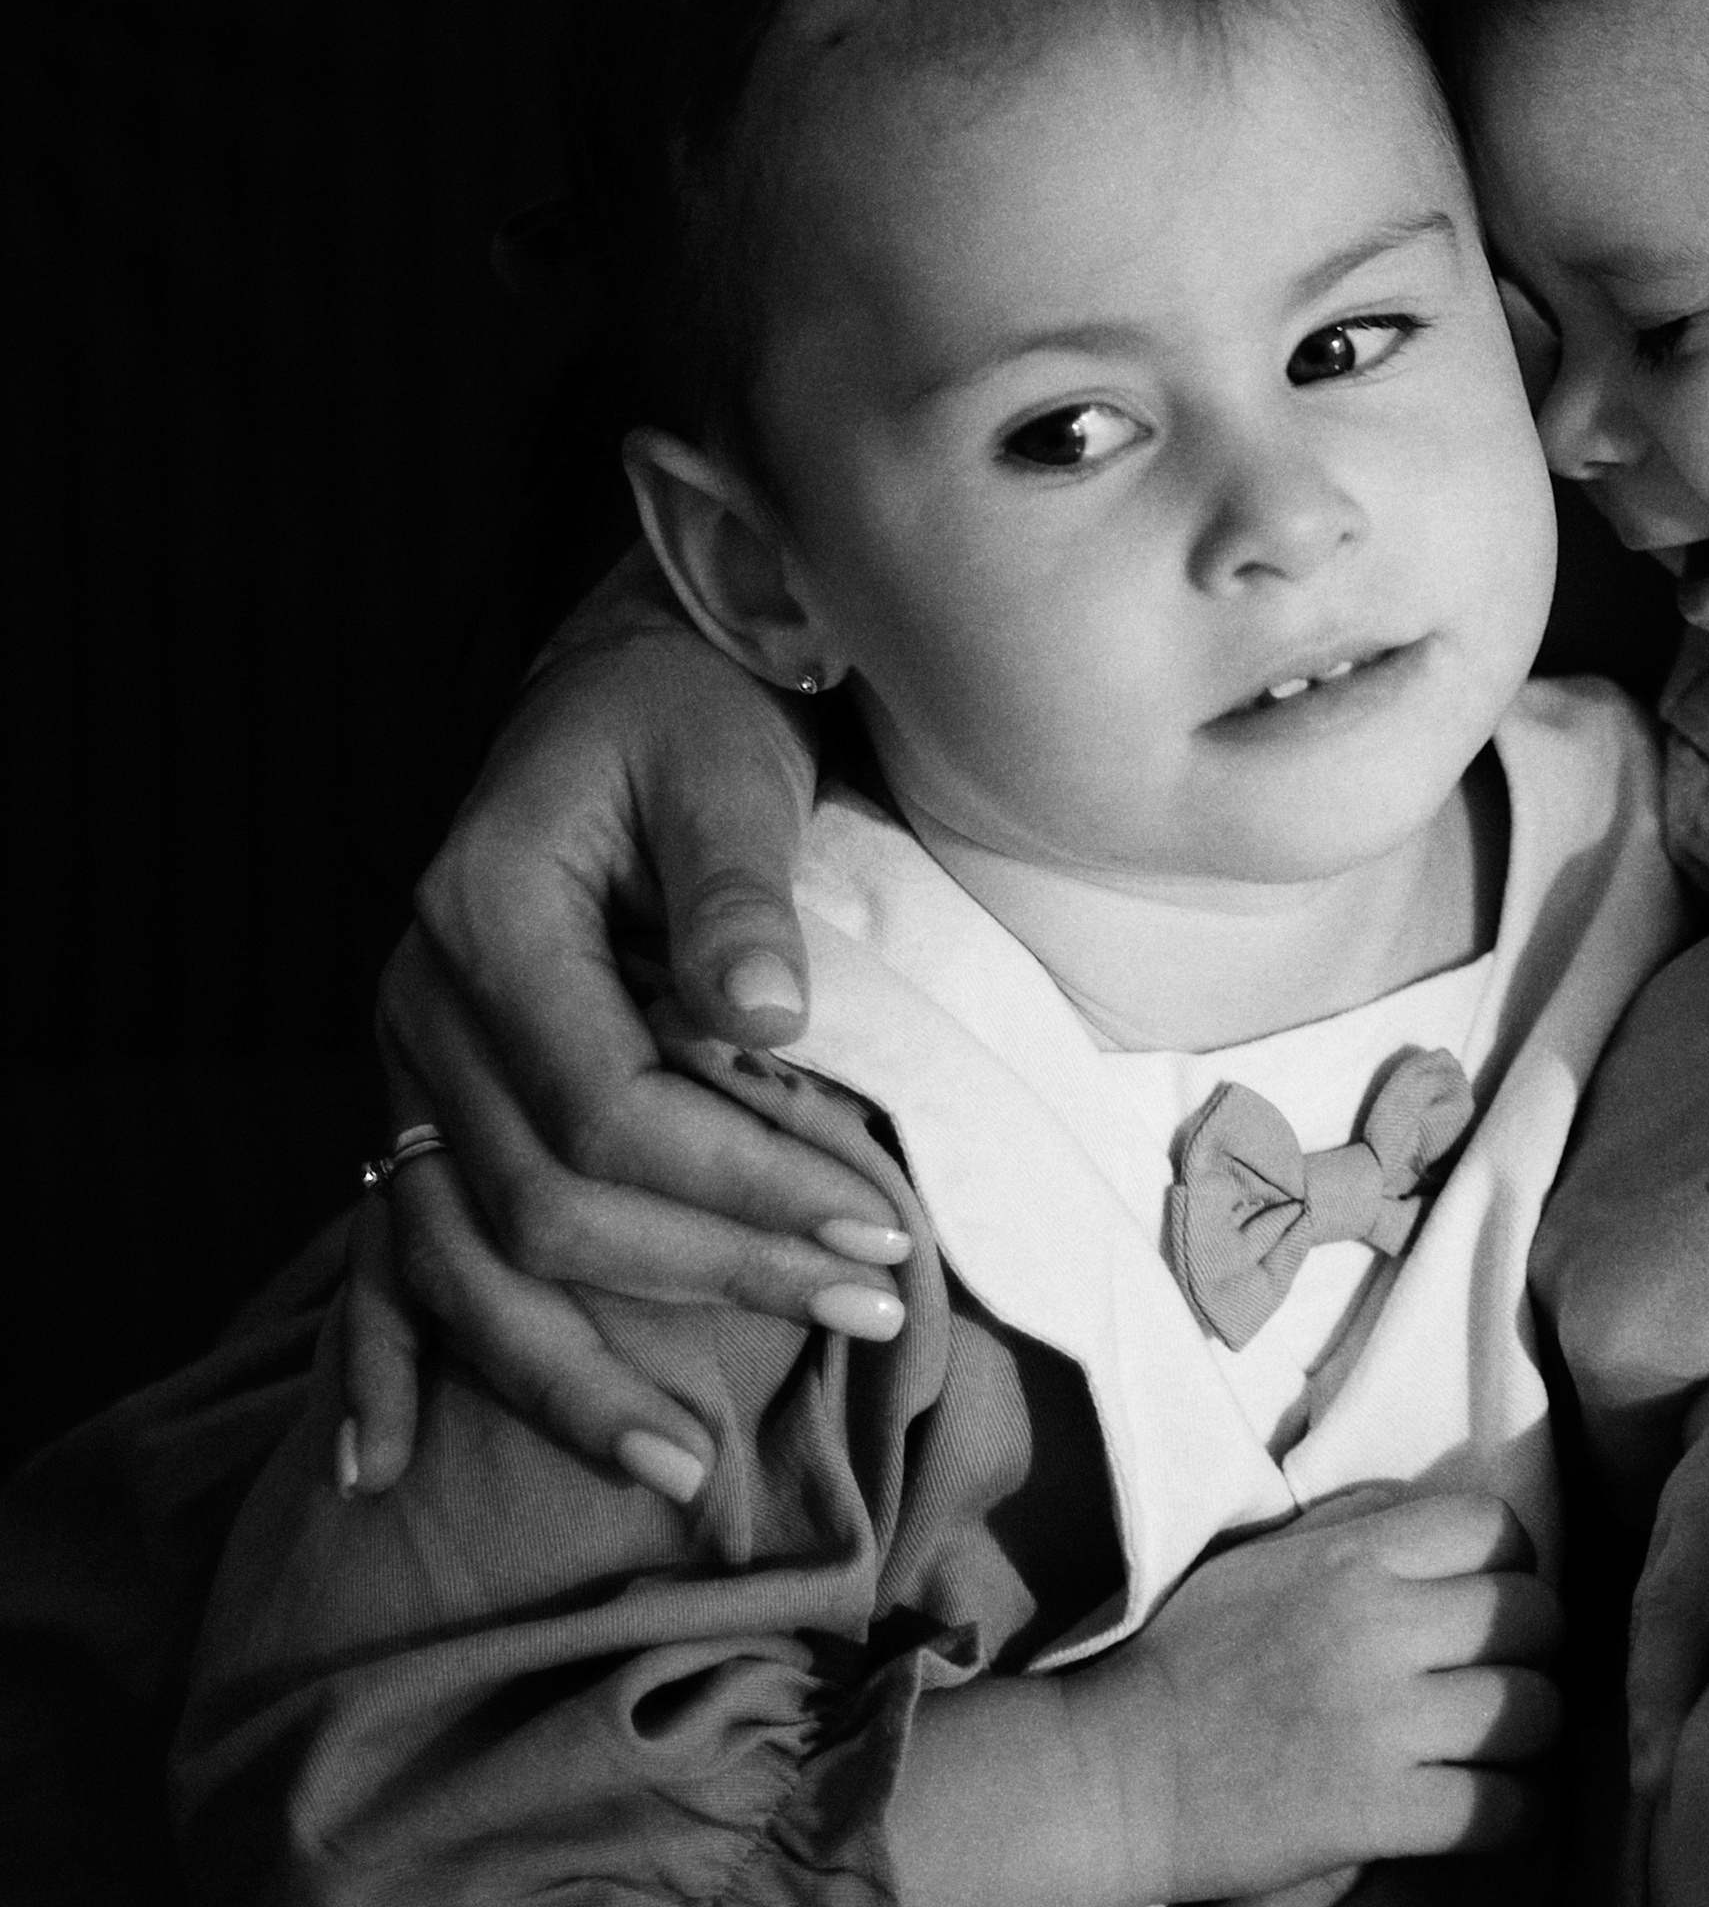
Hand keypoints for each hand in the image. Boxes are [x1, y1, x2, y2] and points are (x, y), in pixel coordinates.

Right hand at [340, 562, 912, 1501]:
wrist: (618, 688)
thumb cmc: (683, 718)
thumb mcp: (722, 769)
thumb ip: (734, 890)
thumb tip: (768, 1023)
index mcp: (486, 916)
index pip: (608, 1104)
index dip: (743, 1181)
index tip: (877, 1222)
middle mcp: (419, 1004)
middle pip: (544, 1199)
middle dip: (711, 1271)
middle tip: (869, 1298)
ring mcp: (406, 1063)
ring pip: (457, 1258)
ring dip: (568, 1372)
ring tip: (684, 1468)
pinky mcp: (427, 1097)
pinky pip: (383, 1248)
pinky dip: (385, 1358)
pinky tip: (388, 1466)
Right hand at [1072, 1488, 1563, 1902]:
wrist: (1119, 1771)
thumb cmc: (1185, 1658)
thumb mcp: (1260, 1559)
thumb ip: (1351, 1527)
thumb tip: (1428, 1515)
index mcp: (1348, 1558)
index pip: (1493, 1527)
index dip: (1509, 1561)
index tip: (1487, 1595)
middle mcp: (1377, 1627)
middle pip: (1533, 1615)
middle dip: (1530, 1646)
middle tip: (1498, 1672)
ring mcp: (1382, 1722)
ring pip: (1533, 1710)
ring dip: (1524, 1732)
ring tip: (1493, 1742)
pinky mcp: (1380, 1811)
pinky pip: (1505, 1807)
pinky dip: (1511, 1812)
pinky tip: (1485, 1807)